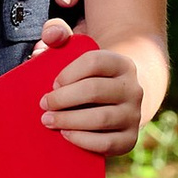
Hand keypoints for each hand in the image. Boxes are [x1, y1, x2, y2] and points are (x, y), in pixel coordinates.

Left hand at [40, 37, 144, 159]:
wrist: (116, 103)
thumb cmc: (87, 75)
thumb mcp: (75, 50)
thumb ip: (58, 34)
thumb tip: (50, 35)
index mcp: (120, 64)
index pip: (94, 62)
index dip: (68, 72)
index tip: (53, 83)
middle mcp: (132, 88)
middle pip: (94, 90)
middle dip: (63, 99)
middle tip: (43, 104)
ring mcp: (134, 115)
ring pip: (101, 118)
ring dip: (69, 120)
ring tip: (49, 120)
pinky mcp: (130, 139)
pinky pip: (107, 143)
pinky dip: (83, 140)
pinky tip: (66, 134)